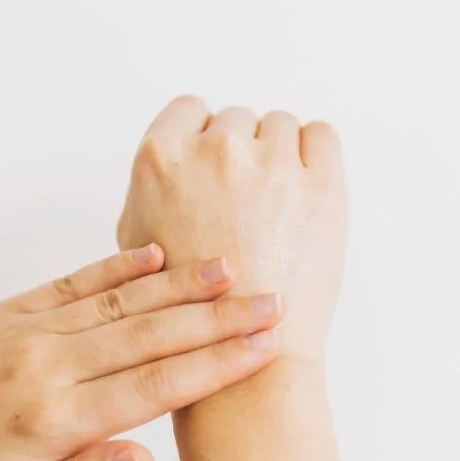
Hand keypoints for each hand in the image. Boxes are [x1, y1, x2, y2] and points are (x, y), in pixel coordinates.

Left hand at [0, 245, 282, 460]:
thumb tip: (147, 460)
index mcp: (51, 419)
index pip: (153, 387)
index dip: (215, 366)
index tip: (265, 349)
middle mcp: (43, 364)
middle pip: (149, 334)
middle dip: (218, 318)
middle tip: (272, 301)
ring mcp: (26, 332)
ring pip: (119, 302)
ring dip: (180, 285)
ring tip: (231, 269)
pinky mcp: (9, 315)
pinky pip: (74, 284)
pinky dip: (118, 268)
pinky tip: (156, 256)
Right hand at [118, 96, 347, 356]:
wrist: (241, 351)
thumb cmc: (185, 309)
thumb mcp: (137, 241)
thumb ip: (153, 188)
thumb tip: (176, 159)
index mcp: (161, 161)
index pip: (190, 109)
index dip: (204, 136)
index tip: (216, 163)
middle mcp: (216, 152)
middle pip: (237, 120)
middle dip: (243, 154)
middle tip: (247, 202)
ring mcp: (272, 166)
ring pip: (280, 126)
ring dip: (280, 157)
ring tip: (276, 208)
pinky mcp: (321, 186)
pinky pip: (321, 136)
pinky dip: (316, 156)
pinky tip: (305, 191)